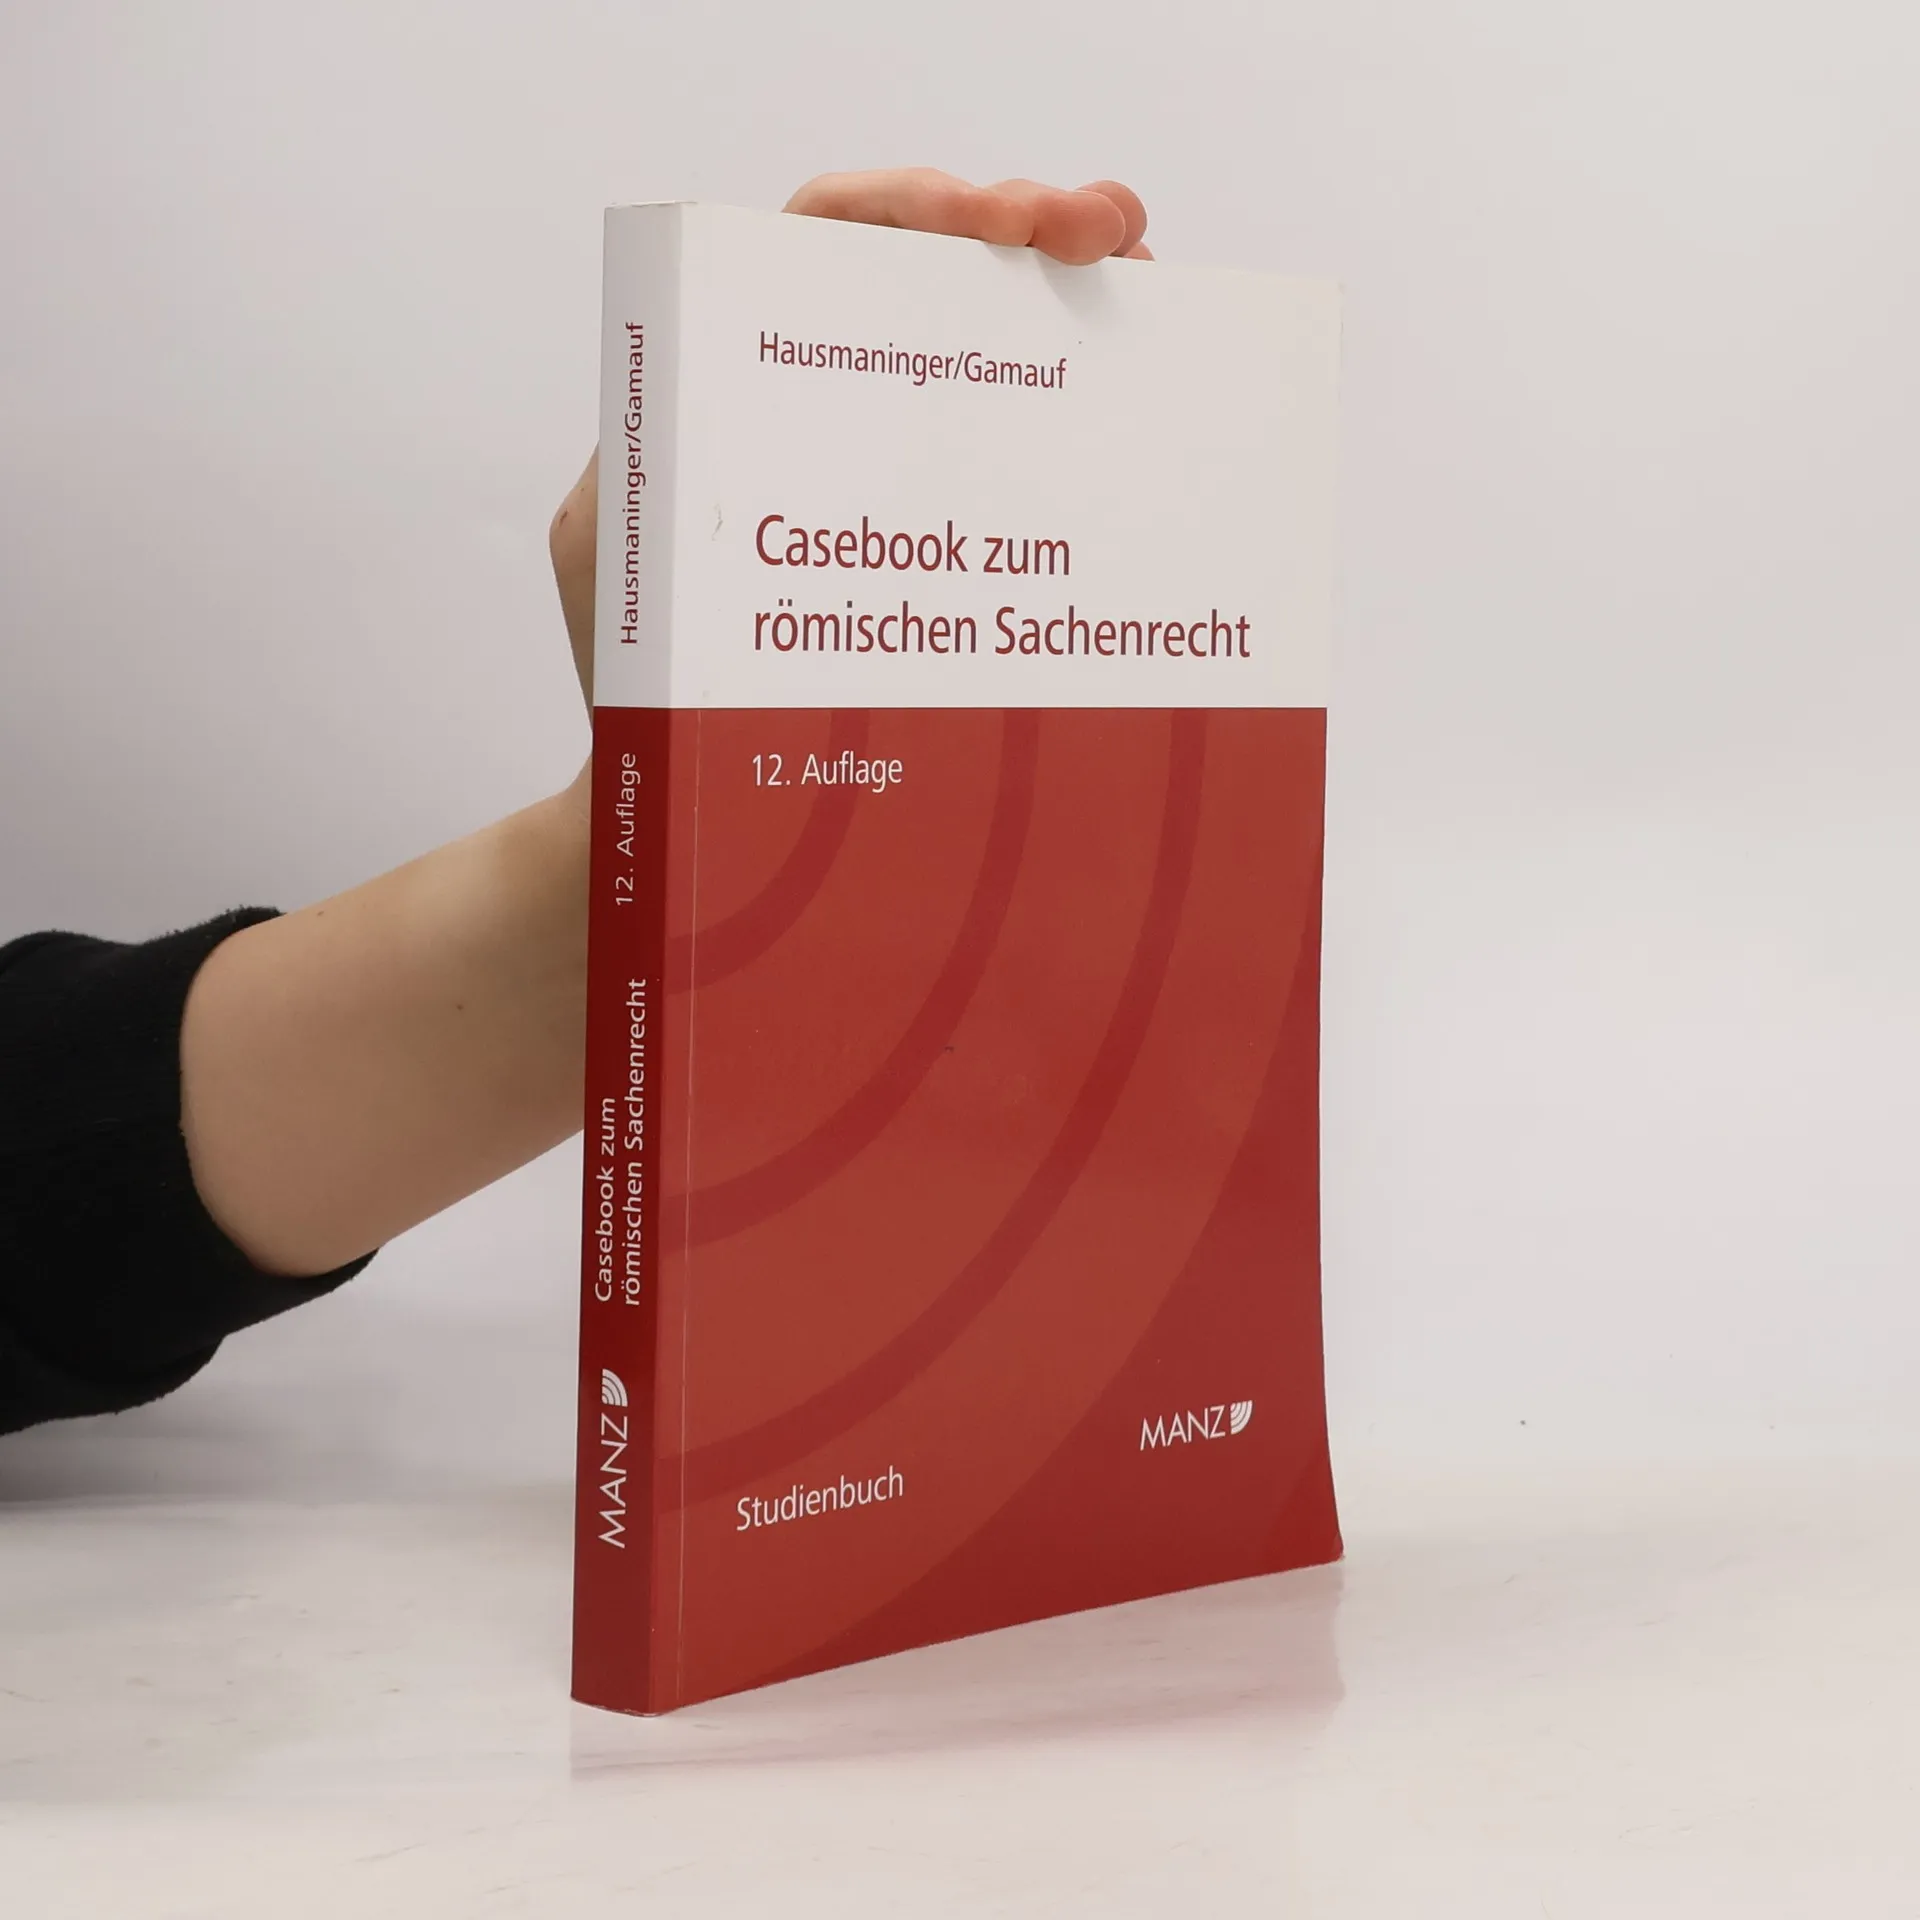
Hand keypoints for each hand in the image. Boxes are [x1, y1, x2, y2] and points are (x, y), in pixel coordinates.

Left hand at [548, 169, 1151, 698]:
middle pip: (923, 260)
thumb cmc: (638, 679)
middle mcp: (816, 385)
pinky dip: (1068, 377)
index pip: (820, 238)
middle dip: (1022, 219)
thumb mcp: (609, 557)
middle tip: (1109, 226)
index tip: (995, 220)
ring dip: (1061, 276)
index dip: (909, 206)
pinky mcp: (931, 507)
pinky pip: (1005, 421)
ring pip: (978, 325)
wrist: (690, 783)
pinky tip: (1127, 364)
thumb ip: (637, 471)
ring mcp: (882, 441)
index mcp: (731, 369)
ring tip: (1137, 265)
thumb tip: (689, 412)